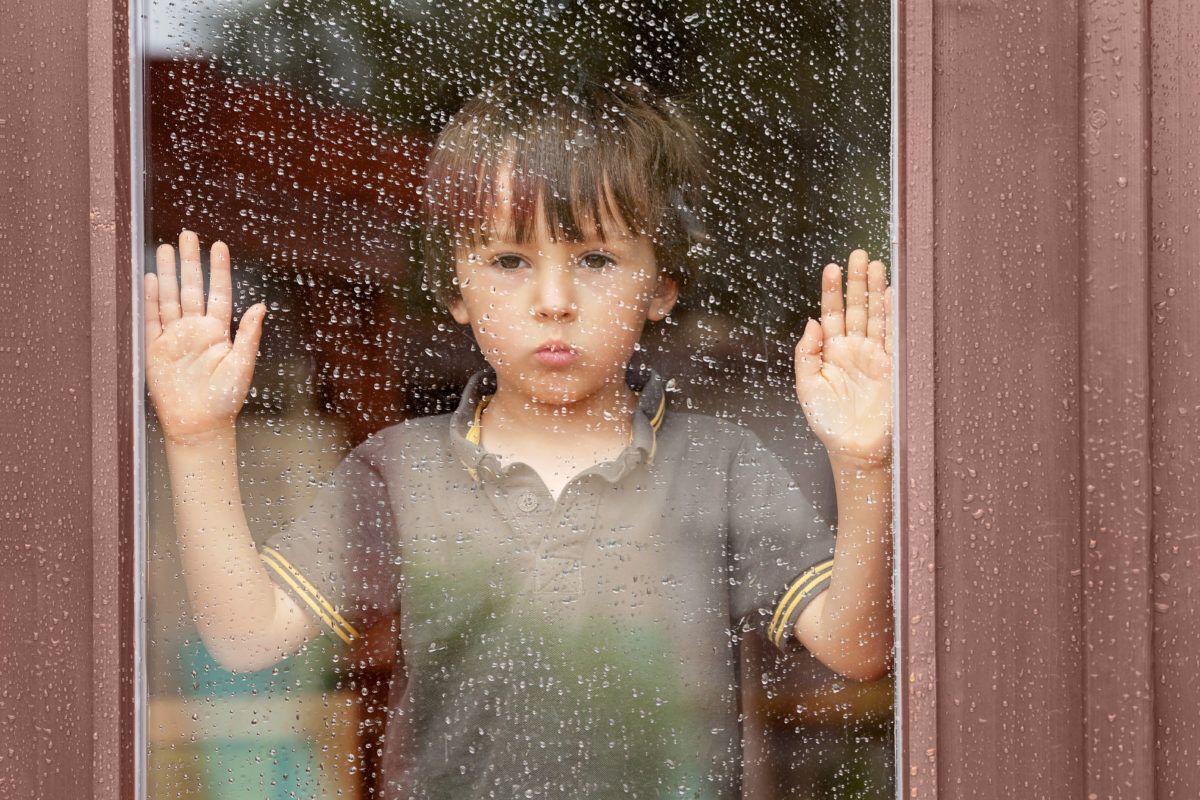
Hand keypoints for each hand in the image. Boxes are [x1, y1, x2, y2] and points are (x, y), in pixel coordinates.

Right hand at [144, 230, 266, 443]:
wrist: (199, 425)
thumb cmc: (225, 399)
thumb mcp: (243, 365)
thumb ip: (249, 335)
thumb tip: (261, 306)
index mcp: (219, 332)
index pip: (219, 293)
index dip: (218, 269)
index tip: (219, 245)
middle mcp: (196, 330)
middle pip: (192, 288)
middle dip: (190, 261)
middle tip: (187, 234)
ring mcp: (174, 338)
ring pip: (170, 298)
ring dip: (167, 274)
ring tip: (165, 248)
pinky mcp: (155, 350)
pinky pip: (151, 319)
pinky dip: (150, 299)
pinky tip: (149, 279)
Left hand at [794, 249, 892, 465]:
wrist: (856, 450)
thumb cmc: (829, 424)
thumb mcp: (807, 387)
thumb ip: (806, 353)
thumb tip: (812, 322)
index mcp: (831, 353)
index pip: (832, 314)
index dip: (832, 292)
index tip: (832, 267)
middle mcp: (855, 350)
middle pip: (857, 308)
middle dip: (857, 282)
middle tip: (858, 254)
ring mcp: (876, 357)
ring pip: (877, 317)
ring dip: (877, 291)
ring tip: (876, 265)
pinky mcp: (894, 367)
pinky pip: (895, 336)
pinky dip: (895, 315)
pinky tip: (894, 295)